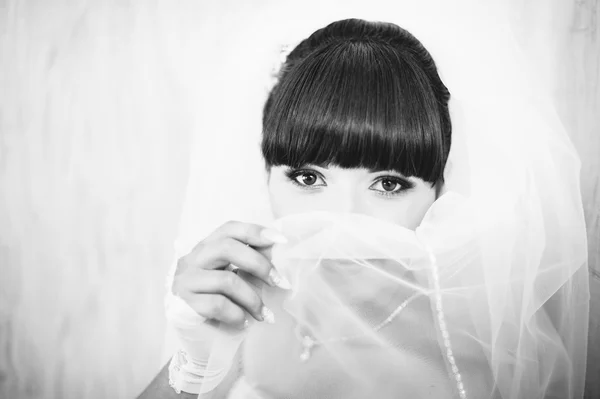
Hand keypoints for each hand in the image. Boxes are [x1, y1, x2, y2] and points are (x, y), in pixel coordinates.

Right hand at [171, 221, 289, 327]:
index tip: (280, 240)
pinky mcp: (186, 303)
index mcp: (207, 247)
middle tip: (278, 282)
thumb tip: (275, 250)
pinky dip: (237, 315)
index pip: (229, 229)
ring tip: (264, 314)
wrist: (191, 332)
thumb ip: (249, 261)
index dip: (254, 231)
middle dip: (259, 264)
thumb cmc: (217, 299)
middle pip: (227, 248)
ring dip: (252, 299)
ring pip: (226, 280)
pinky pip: (218, 305)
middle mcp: (193, 259)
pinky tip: (245, 322)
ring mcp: (186, 280)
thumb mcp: (232, 275)